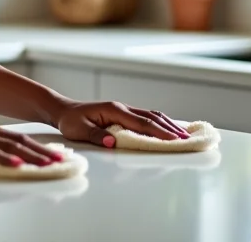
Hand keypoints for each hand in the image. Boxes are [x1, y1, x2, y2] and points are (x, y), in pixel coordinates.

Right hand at [0, 108, 61, 174]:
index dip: (37, 147)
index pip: (18, 140)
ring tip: (46, 163)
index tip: (55, 155)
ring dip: (29, 156)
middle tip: (60, 161)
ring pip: (7, 149)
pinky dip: (3, 160)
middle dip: (41, 153)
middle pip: (18, 143)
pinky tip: (15, 165)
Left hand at [53, 100, 189, 147]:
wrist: (63, 110)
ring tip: (184, 134)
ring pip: (151, 115)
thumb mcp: (79, 130)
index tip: (174, 140)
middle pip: (152, 117)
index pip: (142, 123)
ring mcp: (124, 109)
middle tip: (187, 139)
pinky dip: (160, 122)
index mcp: (114, 110)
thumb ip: (96, 136)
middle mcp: (122, 108)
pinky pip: (146, 117)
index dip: (159, 132)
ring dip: (168, 124)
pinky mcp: (123, 113)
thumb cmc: (71, 121)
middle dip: (170, 128)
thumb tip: (113, 142)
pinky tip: (168, 127)